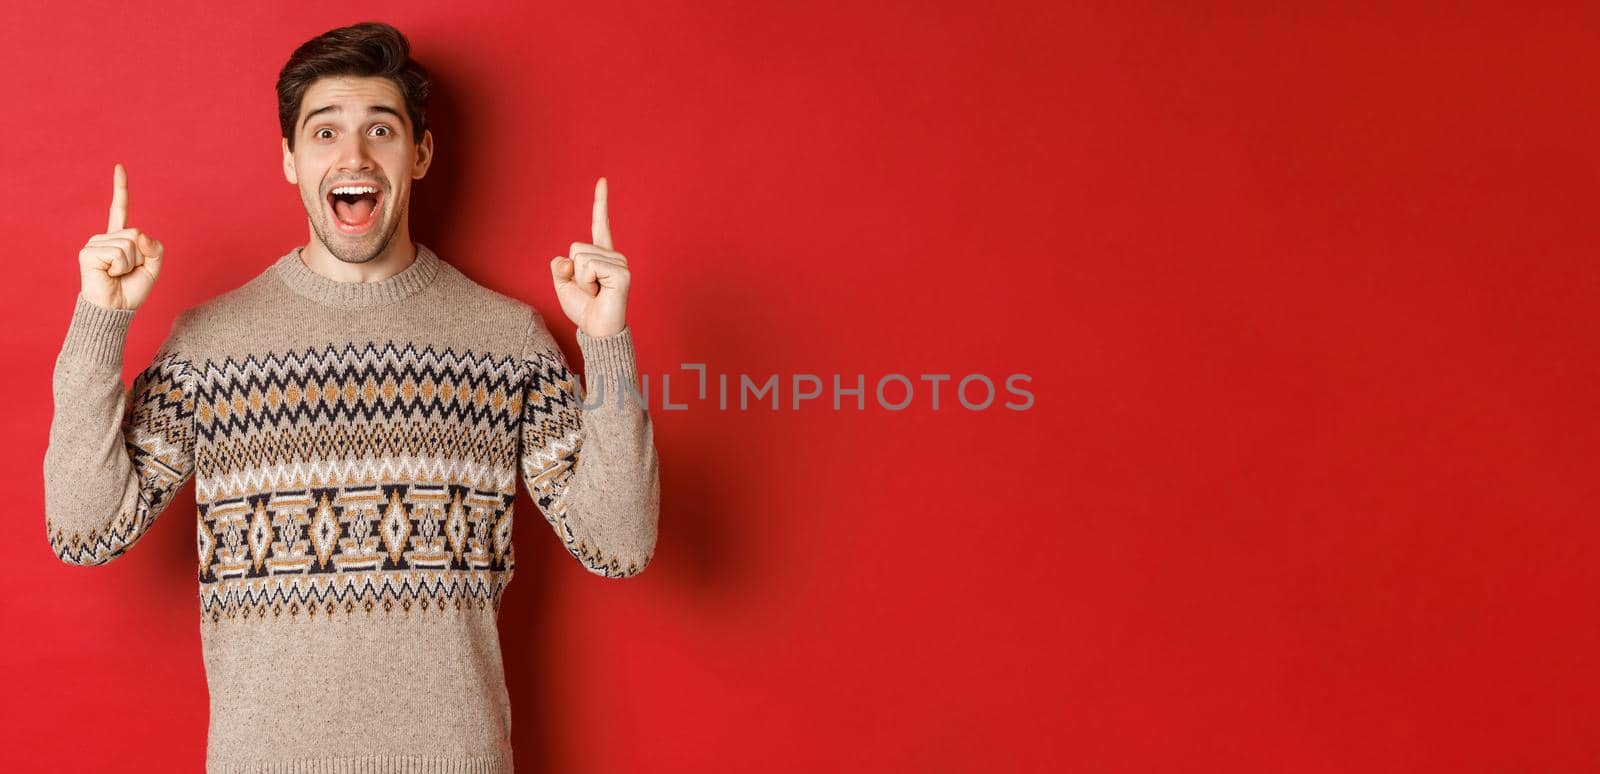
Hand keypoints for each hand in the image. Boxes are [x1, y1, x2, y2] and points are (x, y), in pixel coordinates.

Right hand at [78, 163, 165, 310]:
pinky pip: (119, 253)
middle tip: (127, 272)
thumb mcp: (153, 267)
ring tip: (118, 274)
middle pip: (136, 234)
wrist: (116, 309)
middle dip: (140, 257)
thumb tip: (139, 234)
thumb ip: (155, 247)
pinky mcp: (88, 253)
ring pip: (129, 244)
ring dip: (130, 264)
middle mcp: (105, 238)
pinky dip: (121, 267)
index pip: (120, 209)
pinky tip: (109, 275)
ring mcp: (94, 244)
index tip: (119, 167)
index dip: (120, 189)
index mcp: (119, 238)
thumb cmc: (131, 290)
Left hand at [550, 177, 629, 337]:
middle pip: (576, 247)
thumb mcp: (563, 284)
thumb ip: (560, 267)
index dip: (601, 202)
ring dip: (580, 280)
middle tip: (588, 290)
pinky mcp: (622, 274)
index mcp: (600, 255)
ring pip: (581, 257)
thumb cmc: (584, 309)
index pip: (601, 224)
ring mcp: (620, 264)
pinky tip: (600, 293)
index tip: (602, 180)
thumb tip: (567, 259)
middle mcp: (613, 256)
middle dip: (574, 272)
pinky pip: (589, 267)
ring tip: (594, 293)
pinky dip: (587, 282)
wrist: (597, 330)